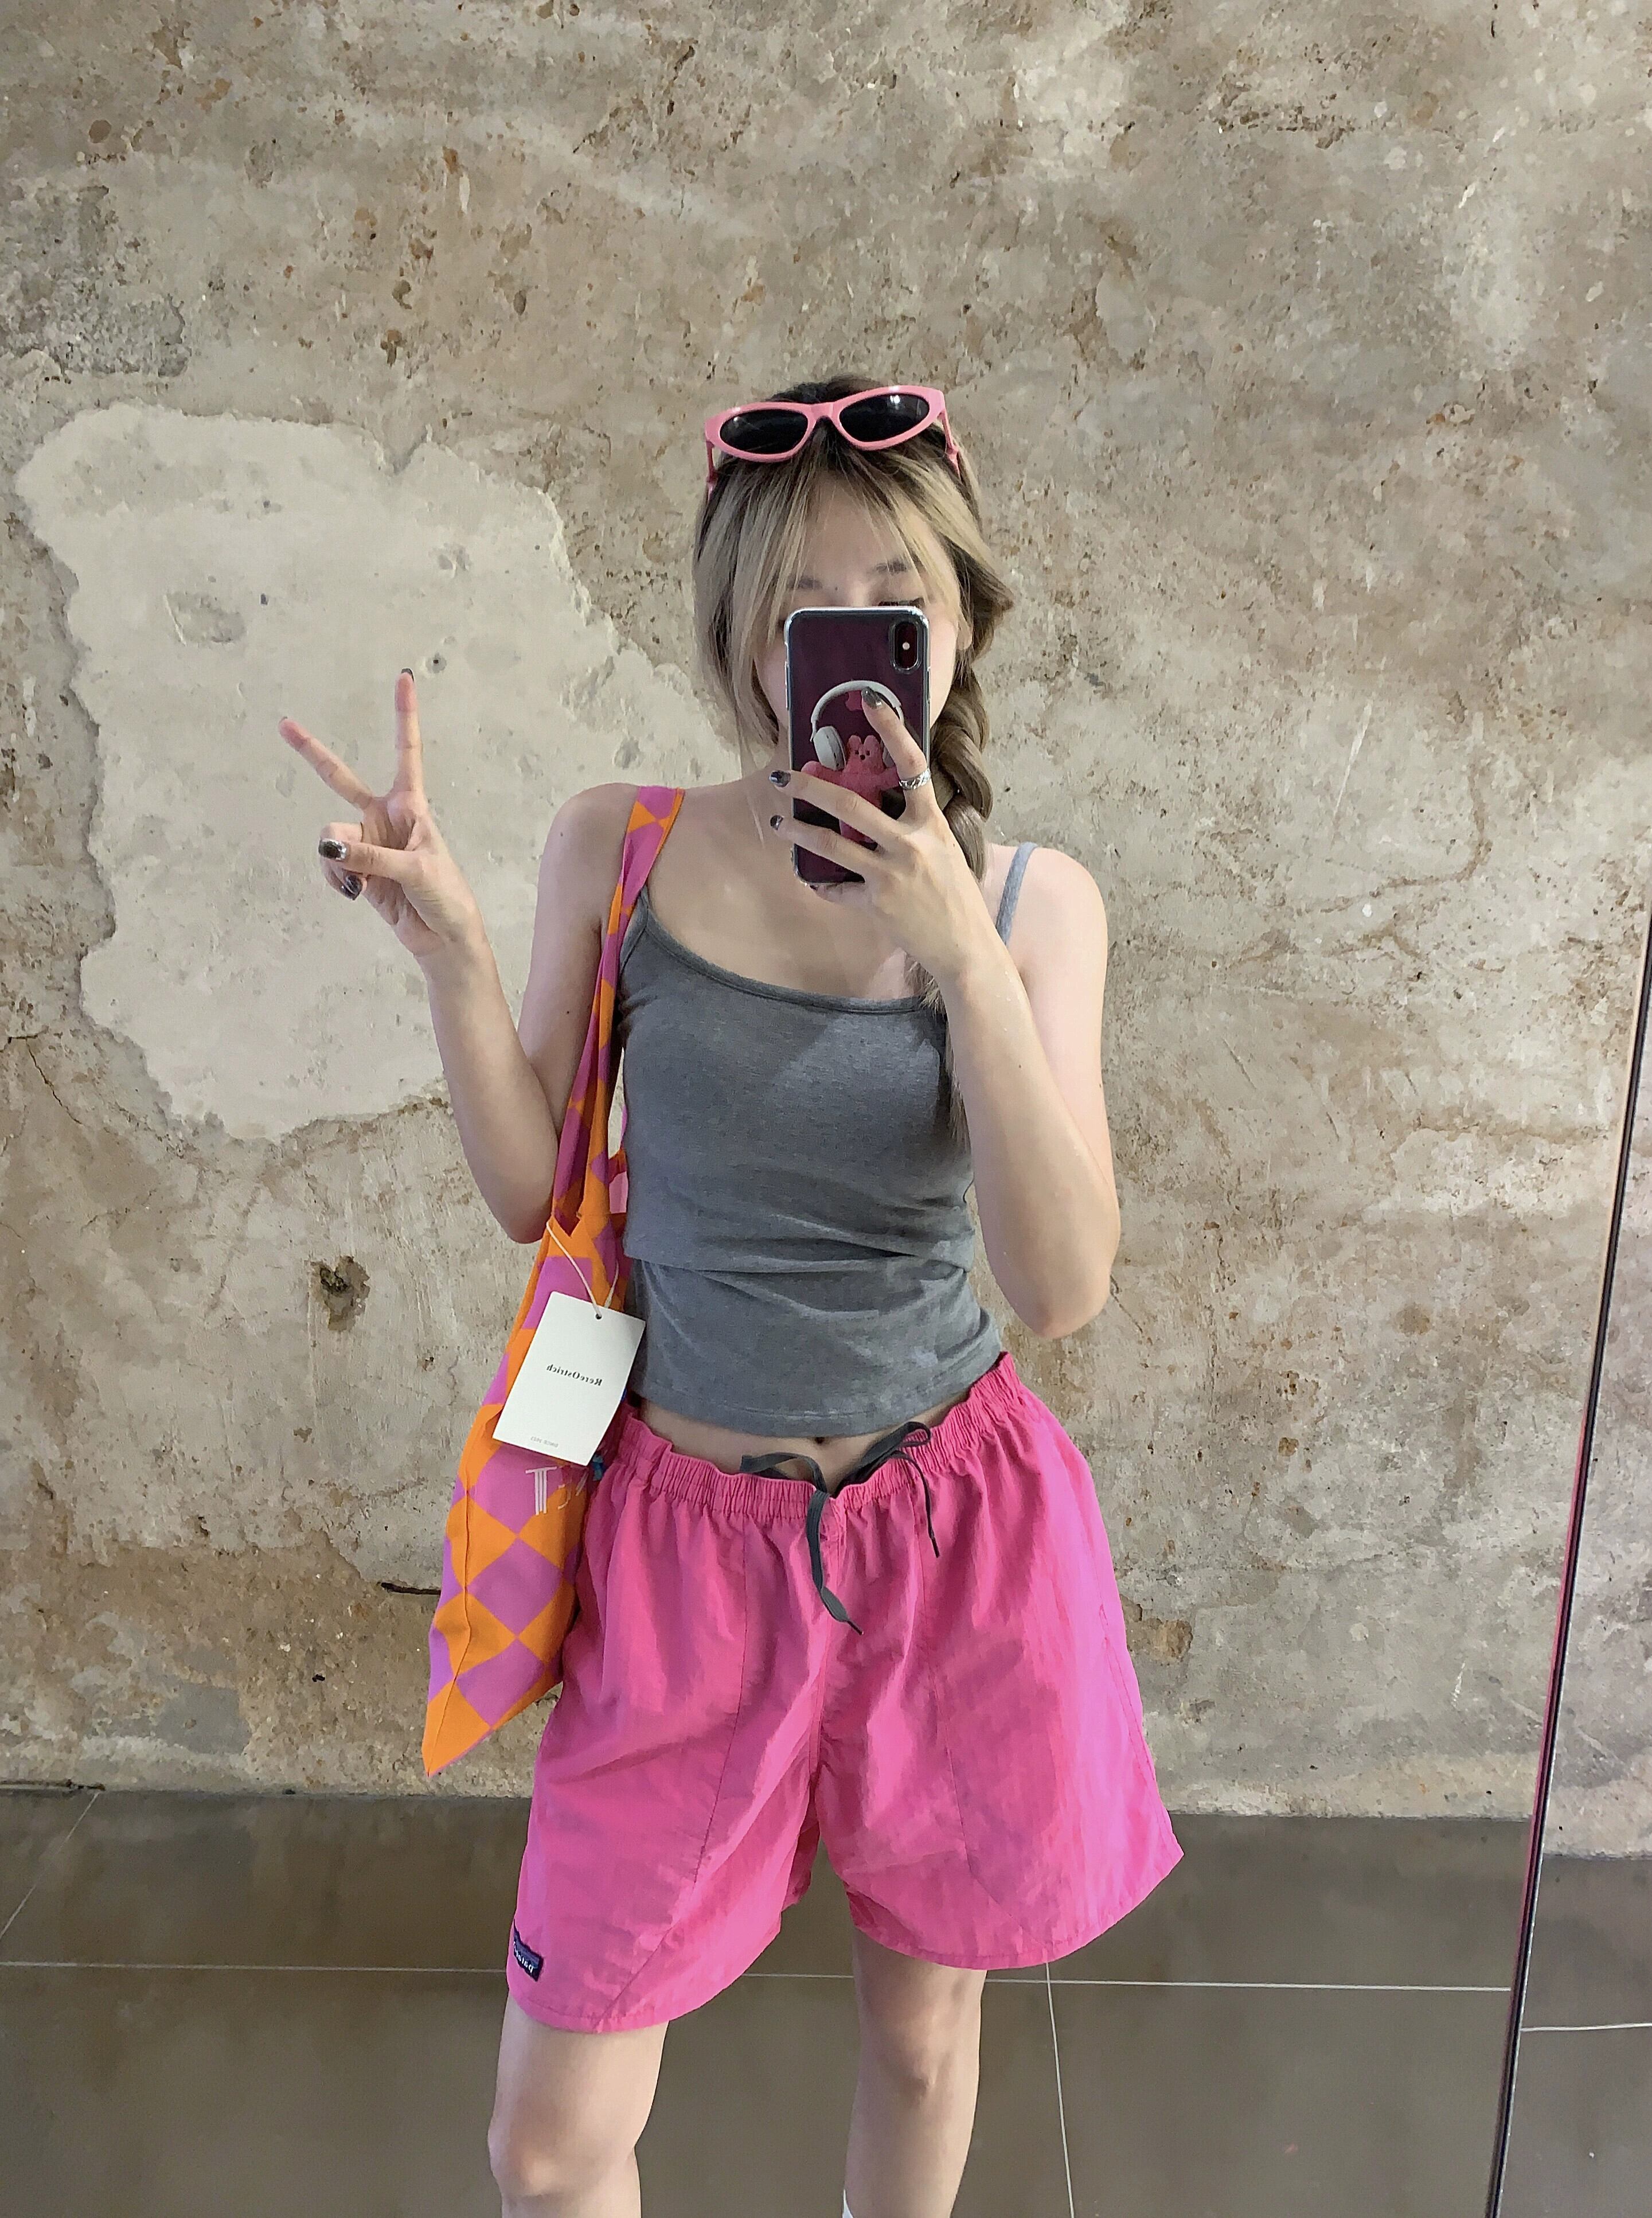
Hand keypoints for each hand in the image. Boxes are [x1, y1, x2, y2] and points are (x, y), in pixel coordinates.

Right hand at [279, 670, 486, 968]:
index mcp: (412, 806)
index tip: (404, 678)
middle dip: (312, 753)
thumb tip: (328, 847)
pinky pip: (329, 864)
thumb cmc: (446, 898)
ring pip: (330, 837)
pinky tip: (353, 894)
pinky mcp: (356, 869)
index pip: (406, 752)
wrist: (443, 938)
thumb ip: (371, 858)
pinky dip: (335, 879)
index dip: (404, 716)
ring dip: (337, 862)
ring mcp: (367, 842)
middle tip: (284, 725)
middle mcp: (385, 817)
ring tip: (357, 885)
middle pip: (340, 778)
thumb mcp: (416, 872)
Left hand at [775, 695, 992, 987]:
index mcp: (930, 822)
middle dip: (810, 786)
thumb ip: (914, 826)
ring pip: (829, 844)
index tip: (869, 702)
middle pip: (850, 803)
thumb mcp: (943, 848)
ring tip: (780, 824)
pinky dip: (821, 884)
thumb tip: (879, 803)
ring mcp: (890, 875)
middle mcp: (910, 844)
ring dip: (798, 831)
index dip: (892, 729)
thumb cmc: (956, 895)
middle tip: (783, 776)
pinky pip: (836, 889)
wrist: (964, 945)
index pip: (912, 765)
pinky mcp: (876, 904)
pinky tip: (810, 877)